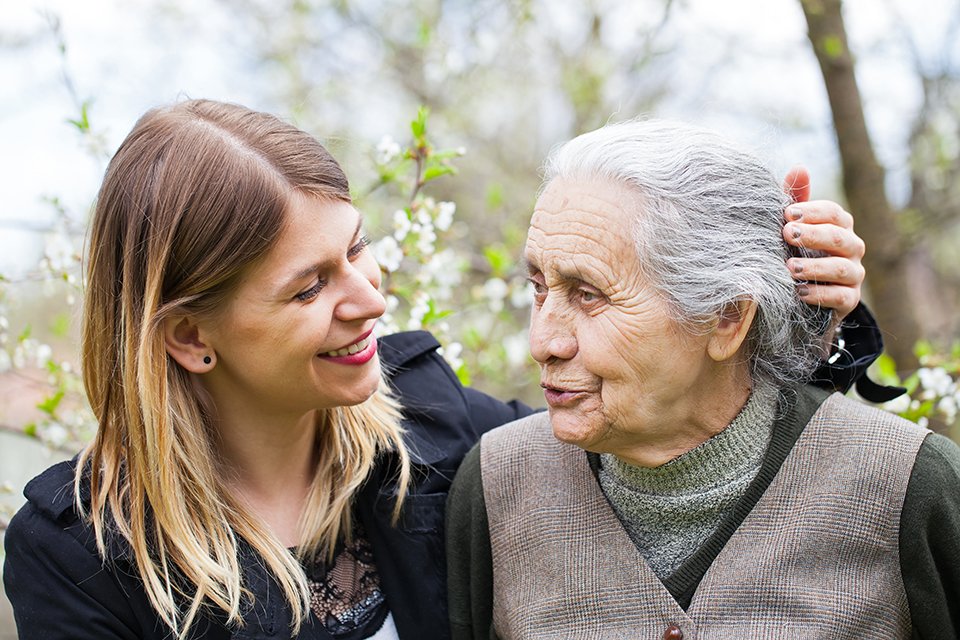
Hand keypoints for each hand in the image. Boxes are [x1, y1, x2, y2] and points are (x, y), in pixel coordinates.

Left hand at [781, 167, 864, 320]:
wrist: (801, 296)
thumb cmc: (797, 253)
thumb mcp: (792, 228)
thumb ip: (795, 200)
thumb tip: (799, 168)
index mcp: (839, 226)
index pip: (833, 213)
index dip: (812, 211)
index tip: (787, 214)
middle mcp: (852, 248)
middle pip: (838, 237)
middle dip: (812, 235)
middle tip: (786, 234)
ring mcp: (853, 275)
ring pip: (841, 267)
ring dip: (814, 266)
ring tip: (790, 267)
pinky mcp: (849, 301)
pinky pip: (841, 296)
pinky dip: (820, 294)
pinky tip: (800, 292)